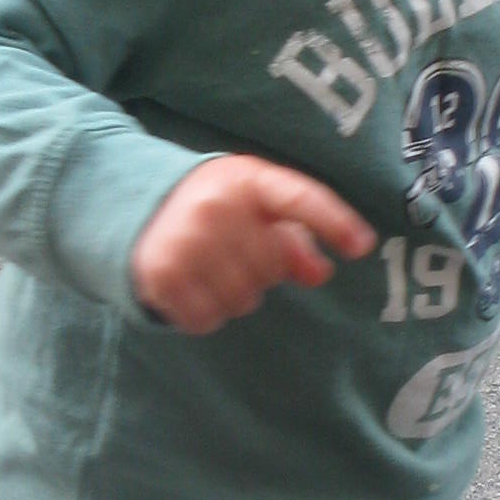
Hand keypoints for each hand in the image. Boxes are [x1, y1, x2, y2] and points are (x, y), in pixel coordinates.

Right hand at [131, 154, 375, 332]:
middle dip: (263, 272)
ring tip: (213, 270)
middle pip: (272, 267)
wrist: (136, 204)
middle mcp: (216, 206)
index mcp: (247, 179)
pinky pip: (207, 320)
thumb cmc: (213, 207)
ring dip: (235, 297)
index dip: (334, 222)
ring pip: (243, 300)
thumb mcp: (255, 206)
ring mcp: (186, 240)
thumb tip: (322, 272)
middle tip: (237, 255)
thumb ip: (294, 238)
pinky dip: (206, 315)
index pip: (301, 198)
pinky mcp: (162, 274)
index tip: (362, 246)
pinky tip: (193, 289)